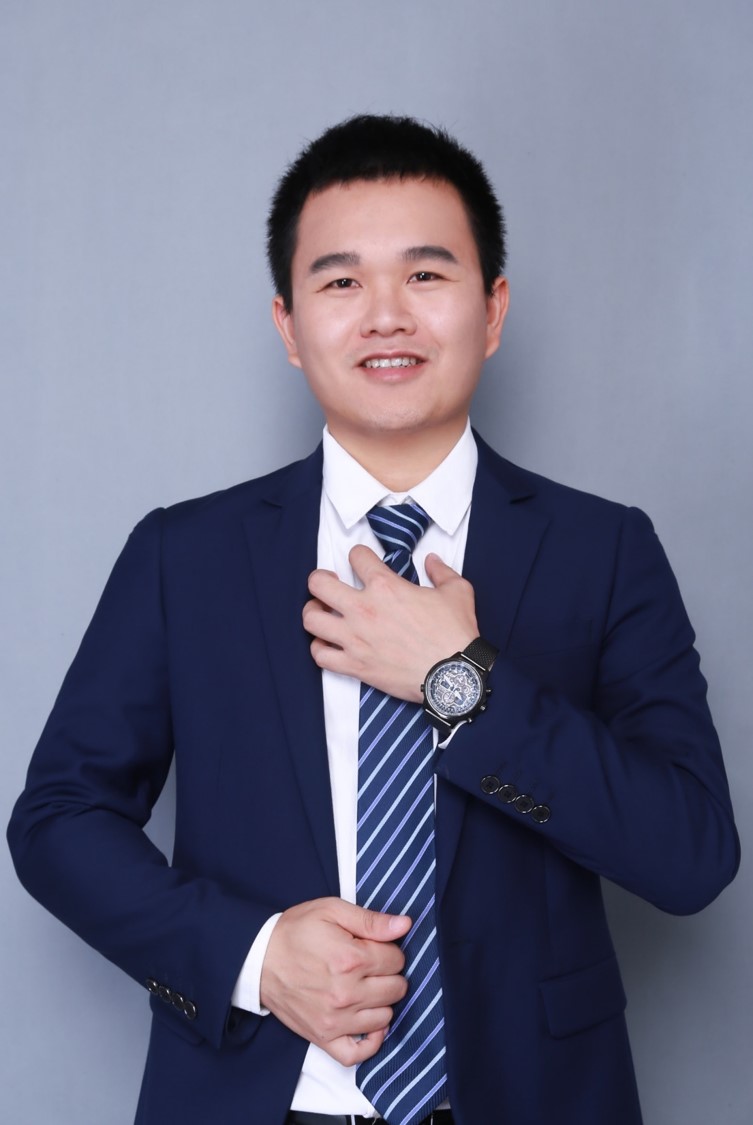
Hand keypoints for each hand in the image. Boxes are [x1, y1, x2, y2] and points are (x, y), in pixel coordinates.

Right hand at [260, 897, 411, 1064]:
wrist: (258, 958)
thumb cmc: (295, 931)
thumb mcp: (332, 910)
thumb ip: (371, 920)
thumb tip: (405, 925)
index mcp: (350, 958)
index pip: (397, 960)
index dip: (389, 949)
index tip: (374, 946)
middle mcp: (346, 993)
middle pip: (396, 989)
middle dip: (389, 973)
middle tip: (371, 965)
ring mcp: (335, 1019)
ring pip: (385, 1017)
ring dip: (381, 1001)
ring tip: (366, 987)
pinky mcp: (323, 1037)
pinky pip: (358, 1053)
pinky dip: (370, 1041)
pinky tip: (369, 1022)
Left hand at [303, 550, 478, 700]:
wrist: (453, 675)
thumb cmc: (454, 635)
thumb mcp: (457, 591)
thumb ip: (441, 571)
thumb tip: (432, 561)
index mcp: (386, 587)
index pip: (356, 557)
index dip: (358, 555)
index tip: (362, 561)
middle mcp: (363, 610)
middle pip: (318, 584)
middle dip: (320, 580)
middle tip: (328, 583)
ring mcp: (355, 639)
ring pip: (311, 619)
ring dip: (314, 612)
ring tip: (323, 612)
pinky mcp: (355, 665)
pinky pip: (320, 655)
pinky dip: (320, 648)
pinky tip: (328, 643)